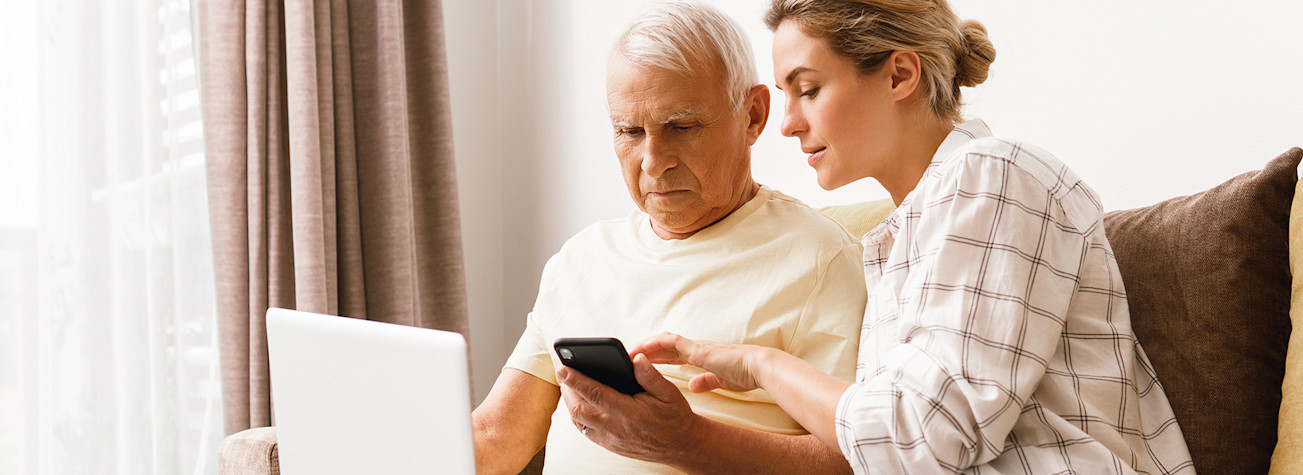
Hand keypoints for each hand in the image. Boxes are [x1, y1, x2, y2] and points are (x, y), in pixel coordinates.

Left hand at [556, 353, 700, 462]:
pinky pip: (586, 431)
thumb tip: (636, 358)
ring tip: (568, 385)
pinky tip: (579, 402)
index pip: (596, 394)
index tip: (562, 368)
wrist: (680, 446)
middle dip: (567, 391)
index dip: (577, 380)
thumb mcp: (669, 393)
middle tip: (562, 372)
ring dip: (570, 403)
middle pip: (580, 409)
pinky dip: (578, 416)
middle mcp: (616, 428)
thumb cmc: (674, 416)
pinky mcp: (610, 446)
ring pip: (579, 422)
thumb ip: (651, 376)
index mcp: (630, 413)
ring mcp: (611, 440)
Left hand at [632, 332, 768, 393]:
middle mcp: (696, 349)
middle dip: (645, 352)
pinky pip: (671, 342)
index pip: (673, 355)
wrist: (758, 368)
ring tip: (629, 352)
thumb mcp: (721, 381)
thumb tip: (692, 385)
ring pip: (663, 341)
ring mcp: (696, 347)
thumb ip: (706, 381)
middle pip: (664, 347)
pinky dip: (655, 343)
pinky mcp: (698, 348)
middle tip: (627, 358)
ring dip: (645, 346)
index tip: (641, 364)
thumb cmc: (745, 374)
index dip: (656, 358)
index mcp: (701, 356)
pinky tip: (643, 347)